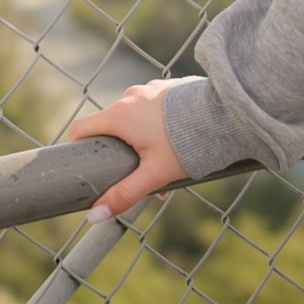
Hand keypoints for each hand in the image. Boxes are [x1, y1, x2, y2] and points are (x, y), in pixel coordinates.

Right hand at [65, 77, 192, 220]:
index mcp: (119, 115)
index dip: (79, 147)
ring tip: (163, 160)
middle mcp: (130, 96)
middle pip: (110, 125)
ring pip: (133, 116)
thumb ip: (124, 194)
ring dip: (141, 137)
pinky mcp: (167, 87)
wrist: (223, 113)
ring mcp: (149, 88)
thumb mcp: (153, 174)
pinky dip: (157, 123)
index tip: (89, 164)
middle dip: (119, 149)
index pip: (81, 128)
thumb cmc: (186, 144)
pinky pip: (152, 106)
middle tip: (138, 171)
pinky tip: (175, 140)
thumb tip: (94, 217)